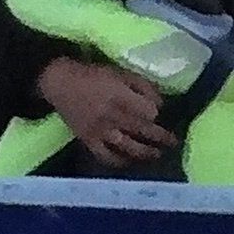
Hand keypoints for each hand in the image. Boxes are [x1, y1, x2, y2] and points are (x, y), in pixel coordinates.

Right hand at [40, 55, 175, 169]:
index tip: (157, 112)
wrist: (60, 83)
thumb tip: (160, 104)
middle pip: (142, 130)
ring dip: (146, 152)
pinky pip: (106, 156)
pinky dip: (119, 161)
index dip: (155, 112)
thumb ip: (142, 86)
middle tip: (173, 142)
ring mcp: (100, 131)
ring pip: (128, 146)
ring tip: (158, 154)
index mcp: (119, 96)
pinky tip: (129, 161)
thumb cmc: (92, 74)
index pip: (147, 112)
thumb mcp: (120, 72)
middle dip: (160, 137)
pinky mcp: (89, 140)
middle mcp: (111, 116)